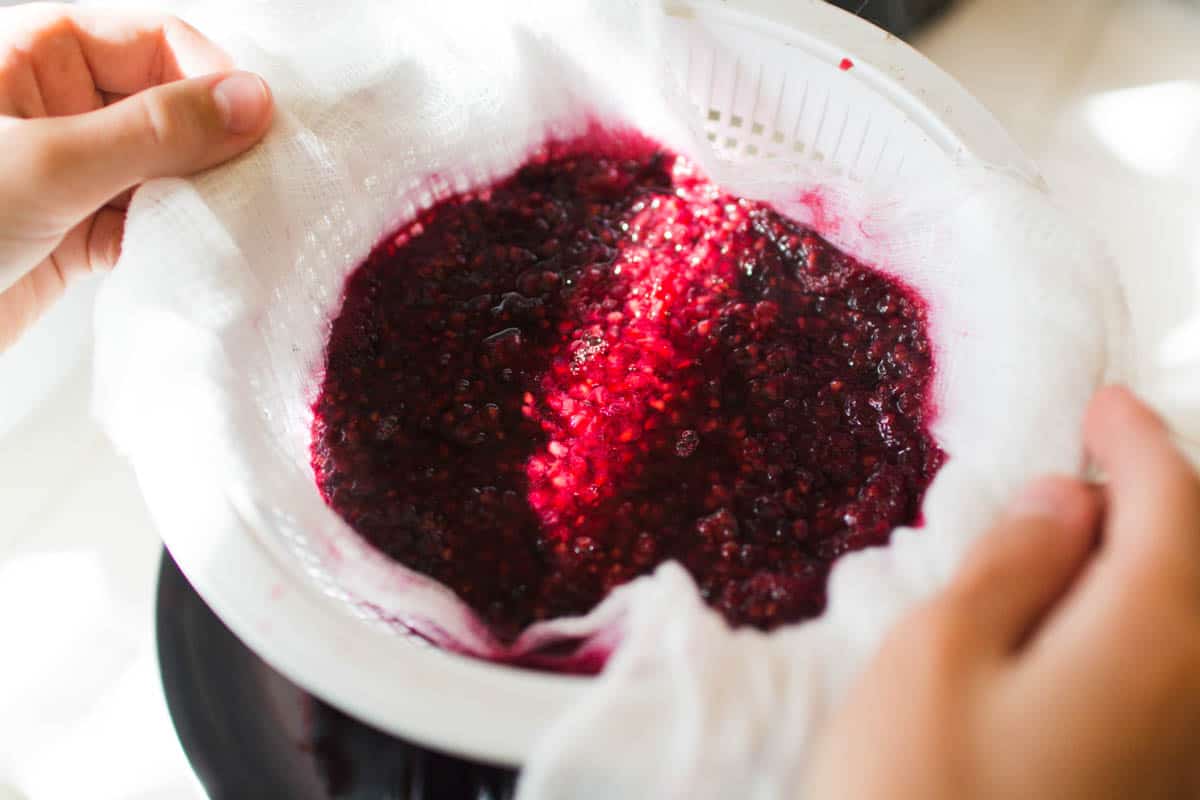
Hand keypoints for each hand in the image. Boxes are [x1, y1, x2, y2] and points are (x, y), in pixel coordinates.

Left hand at [0, 3, 272, 349]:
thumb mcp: (49, 162)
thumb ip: (155, 130)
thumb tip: (250, 101)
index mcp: (36, 54)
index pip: (152, 39)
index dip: (207, 75)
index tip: (254, 123)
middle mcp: (59, 106)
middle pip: (168, 102)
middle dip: (212, 140)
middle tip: (258, 177)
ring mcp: (72, 171)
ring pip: (165, 165)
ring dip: (201, 192)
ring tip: (233, 218)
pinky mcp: (79, 231)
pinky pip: (150, 220)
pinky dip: (177, 235)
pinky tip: (194, 249)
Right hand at [806, 386, 1199, 798]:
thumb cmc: (918, 793)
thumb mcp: (940, 654)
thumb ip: (1014, 564)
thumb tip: (1066, 501)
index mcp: (1152, 636)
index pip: (1170, 501)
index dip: (1136, 439)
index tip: (1103, 404)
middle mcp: (1199, 691)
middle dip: (1163, 496)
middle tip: (1102, 462)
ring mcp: (1186, 751)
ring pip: (1192, 620)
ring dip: (1154, 563)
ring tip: (1086, 539)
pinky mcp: (1158, 784)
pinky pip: (1175, 674)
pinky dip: (1145, 625)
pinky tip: (1086, 627)